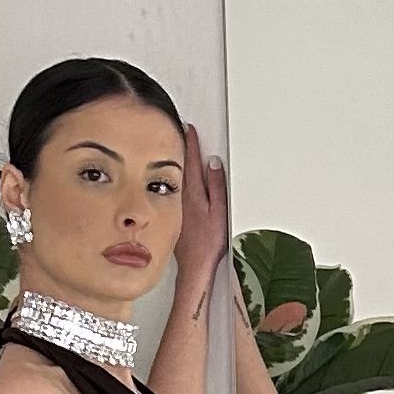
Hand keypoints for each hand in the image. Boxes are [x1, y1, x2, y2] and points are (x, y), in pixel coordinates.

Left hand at [176, 122, 228, 294]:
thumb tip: (214, 164)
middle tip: (179, 130)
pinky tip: (174, 178)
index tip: (188, 128)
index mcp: (194, 193)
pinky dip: (174, 179)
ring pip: (176, 178)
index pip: (191, 161)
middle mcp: (182, 197)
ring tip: (176, 147)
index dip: (191, 143)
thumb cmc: (209, 242)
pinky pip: (175, 190)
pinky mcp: (175, 214)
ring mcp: (178, 206)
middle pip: (181, 166)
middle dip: (181, 147)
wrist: (195, 265)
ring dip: (177, 162)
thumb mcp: (219, 211)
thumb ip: (217, 186)